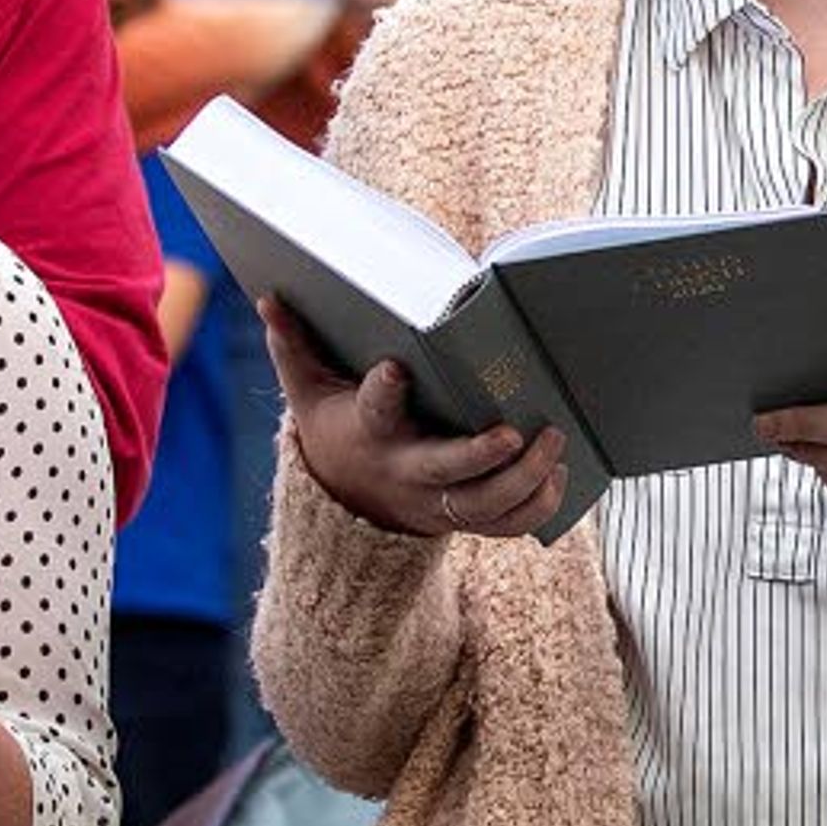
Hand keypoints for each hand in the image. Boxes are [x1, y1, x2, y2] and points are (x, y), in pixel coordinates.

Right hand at [262, 296, 567, 538]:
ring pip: (486, 506)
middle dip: (481, 457)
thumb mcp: (309, 390)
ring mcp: (438, 503)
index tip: (395, 367)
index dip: (384, 392)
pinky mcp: (464, 519)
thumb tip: (269, 299)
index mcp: (371, 433)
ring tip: (554, 440)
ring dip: (526, 480)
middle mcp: (407, 472)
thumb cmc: (338, 427)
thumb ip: (295, 346)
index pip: (374, 411)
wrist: (349, 497)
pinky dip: (538, 506)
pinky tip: (557, 474)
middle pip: (445, 473)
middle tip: (516, 431)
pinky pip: (507, 526)